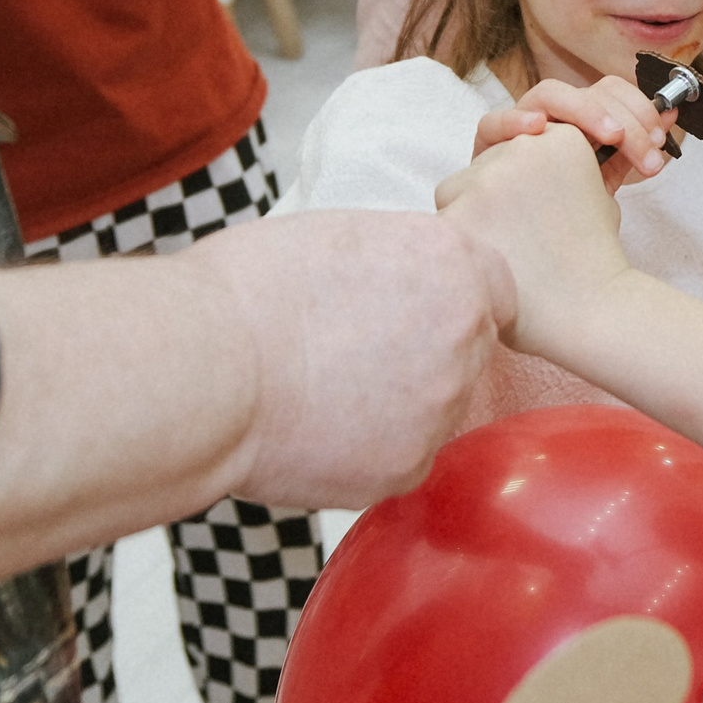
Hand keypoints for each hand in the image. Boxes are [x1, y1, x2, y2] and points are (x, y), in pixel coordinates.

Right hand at [185, 209, 514, 509]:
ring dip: (400, 407)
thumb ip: (399, 261)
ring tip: (325, 393)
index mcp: (450, 261)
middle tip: (356, 357)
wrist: (207, 366)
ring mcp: (442, 405)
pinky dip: (369, 453)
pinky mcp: (408, 466)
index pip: (495, 289)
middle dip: (428, 356)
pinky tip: (318, 432)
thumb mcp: (342, 237)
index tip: (416, 314)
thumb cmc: (250, 289)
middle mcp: (464, 331)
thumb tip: (405, 285)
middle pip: (470, 351)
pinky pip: (403, 459)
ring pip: (437, 410)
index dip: (454, 303)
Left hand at [436, 124, 629, 358]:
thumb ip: (562, 173)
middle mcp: (524, 148)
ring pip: (455, 192)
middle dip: (492, 200)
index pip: (515, 150)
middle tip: (522, 241)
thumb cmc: (593, 260)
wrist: (590, 307)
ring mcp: (488, 180)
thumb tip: (532, 170)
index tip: (537, 217)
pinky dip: (457, 247)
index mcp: (562, 138)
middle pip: (483, 167)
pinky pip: (439, 225)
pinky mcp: (460, 213)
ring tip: (506, 253)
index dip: (520, 188)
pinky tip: (486, 267)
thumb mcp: (598, 199)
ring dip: (470, 218)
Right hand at [474, 75, 674, 191]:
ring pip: (546, 95)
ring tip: (612, 134)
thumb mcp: (606, 178)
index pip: (611, 91)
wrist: (528, 245)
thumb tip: (671, 114)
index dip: (640, 107)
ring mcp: (519, 126)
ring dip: (584, 109)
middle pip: (588, 92)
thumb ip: (633, 148)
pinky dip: (514, 121)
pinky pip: (493, 123)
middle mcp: (552, 115)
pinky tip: (538, 129)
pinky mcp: (488, 146)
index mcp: (581, 117)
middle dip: (625, 117)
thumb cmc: (565, 206)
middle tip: (647, 151)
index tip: (662, 138)